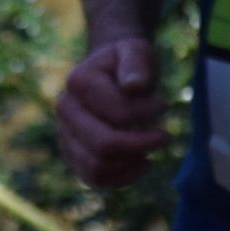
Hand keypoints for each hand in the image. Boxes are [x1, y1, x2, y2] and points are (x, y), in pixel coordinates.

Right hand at [54, 36, 169, 187]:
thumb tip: (134, 86)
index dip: (147, 113)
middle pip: (103, 145)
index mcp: (77, 81)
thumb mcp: (136, 51)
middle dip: (141, 145)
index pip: (118, 114)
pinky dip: (122, 178)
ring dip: (131, 163)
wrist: (109, 73)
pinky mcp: (73, 155)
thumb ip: (136, 62)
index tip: (163, 104)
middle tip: (165, 136)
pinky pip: (95, 179)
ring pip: (97, 168)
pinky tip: (141, 163)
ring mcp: (65, 134)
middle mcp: (64, 109)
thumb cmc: (127, 62)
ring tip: (150, 151)